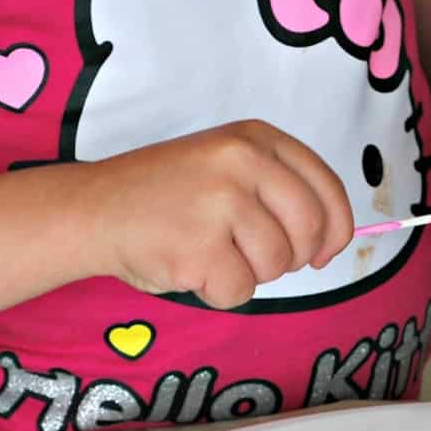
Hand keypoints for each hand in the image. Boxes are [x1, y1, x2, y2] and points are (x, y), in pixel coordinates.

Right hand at [84, 121, 353, 308]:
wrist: (95, 209)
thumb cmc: (164, 197)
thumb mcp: (225, 166)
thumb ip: (276, 189)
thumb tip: (328, 244)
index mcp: (255, 138)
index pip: (325, 188)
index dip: (335, 230)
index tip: (322, 252)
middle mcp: (242, 162)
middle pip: (308, 231)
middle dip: (289, 257)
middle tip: (252, 258)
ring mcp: (220, 203)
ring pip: (275, 265)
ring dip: (247, 274)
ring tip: (209, 253)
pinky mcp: (199, 247)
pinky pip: (239, 291)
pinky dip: (217, 292)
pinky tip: (188, 267)